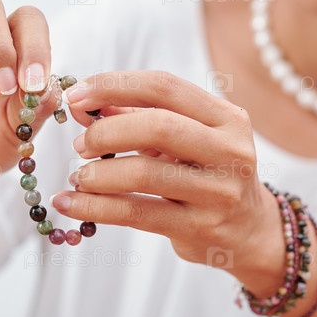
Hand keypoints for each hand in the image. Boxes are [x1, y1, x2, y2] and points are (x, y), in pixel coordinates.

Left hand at [52, 70, 284, 294]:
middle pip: (158, 126)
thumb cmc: (207, 175)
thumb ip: (136, 117)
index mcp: (226, 117)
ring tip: (79, 176)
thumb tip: (82, 106)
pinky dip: (94, 207)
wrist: (248, 232)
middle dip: (106, 131)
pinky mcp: (199, 227)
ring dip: (97, 173)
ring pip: (144, 173)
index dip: (114, 85)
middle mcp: (230, 151)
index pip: (164, 86)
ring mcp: (218, 192)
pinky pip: (136, 212)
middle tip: (80, 144)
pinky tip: (69, 203)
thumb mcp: (184, 139)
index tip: (76, 95)